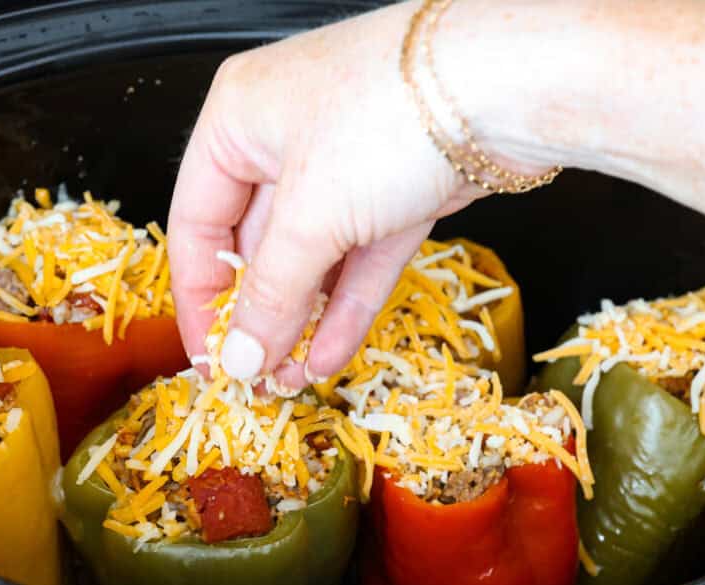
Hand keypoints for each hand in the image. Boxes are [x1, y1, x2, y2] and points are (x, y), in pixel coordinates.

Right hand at [167, 1, 558, 387]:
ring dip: (302, 322)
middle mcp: (286, 137)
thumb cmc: (391, 114)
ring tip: (291, 379)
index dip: (200, 297)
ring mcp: (348, 164)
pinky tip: (330, 355)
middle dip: (260, 317)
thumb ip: (271, 292)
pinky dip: (347, 306)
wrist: (507, 84)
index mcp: (239, 119)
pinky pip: (362, 259)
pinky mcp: (400, 190)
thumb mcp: (311, 214)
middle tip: (255, 378)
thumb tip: (240, 355)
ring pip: (314, 258)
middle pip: (257, 245)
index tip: (208, 355)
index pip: (196, 221)